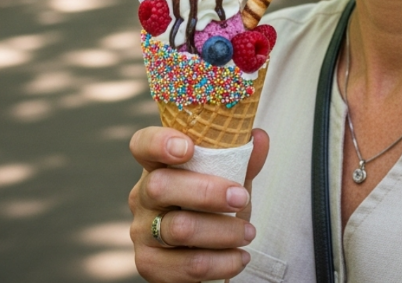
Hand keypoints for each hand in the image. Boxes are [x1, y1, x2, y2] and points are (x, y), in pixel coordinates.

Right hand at [128, 126, 269, 282]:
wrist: (207, 254)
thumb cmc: (214, 208)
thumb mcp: (229, 180)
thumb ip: (242, 159)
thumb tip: (259, 137)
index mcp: (157, 166)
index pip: (143, 145)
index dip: (158, 142)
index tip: (188, 147)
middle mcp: (142, 196)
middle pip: (160, 187)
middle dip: (207, 192)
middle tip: (240, 198)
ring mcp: (142, 231)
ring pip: (179, 229)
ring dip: (223, 231)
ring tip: (248, 232)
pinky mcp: (150, 265)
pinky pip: (188, 265)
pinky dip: (221, 262)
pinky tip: (239, 257)